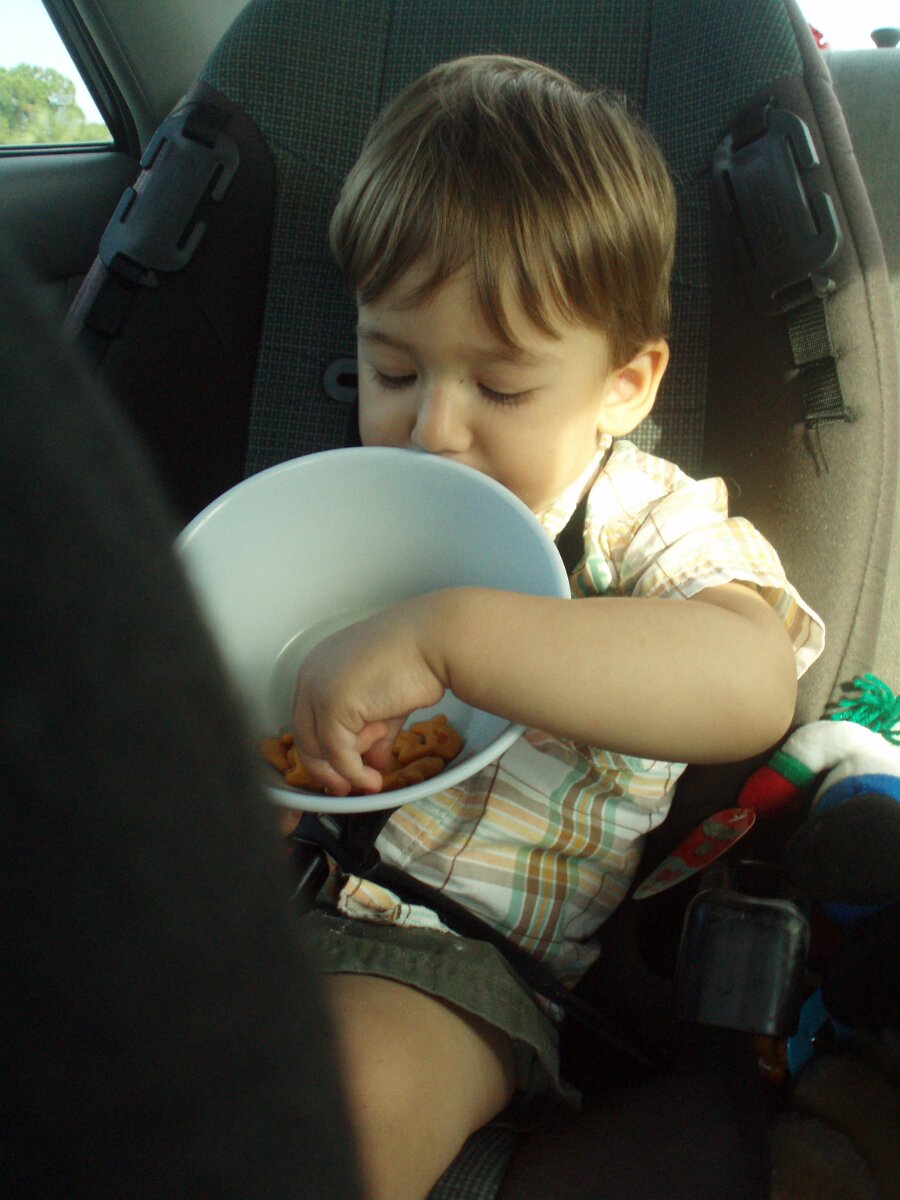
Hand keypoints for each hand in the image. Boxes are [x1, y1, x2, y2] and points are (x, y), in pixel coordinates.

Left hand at [291, 596, 447, 794]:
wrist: (435, 643)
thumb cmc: (417, 660)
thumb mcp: (386, 702)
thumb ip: (374, 730)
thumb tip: (375, 763)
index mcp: (320, 666)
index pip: (310, 718)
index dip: (324, 751)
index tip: (340, 775)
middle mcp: (311, 674)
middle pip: (305, 736)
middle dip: (328, 768)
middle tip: (347, 789)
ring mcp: (317, 688)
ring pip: (319, 749)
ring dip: (350, 767)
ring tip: (378, 763)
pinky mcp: (331, 703)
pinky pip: (337, 753)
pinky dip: (354, 772)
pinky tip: (374, 779)